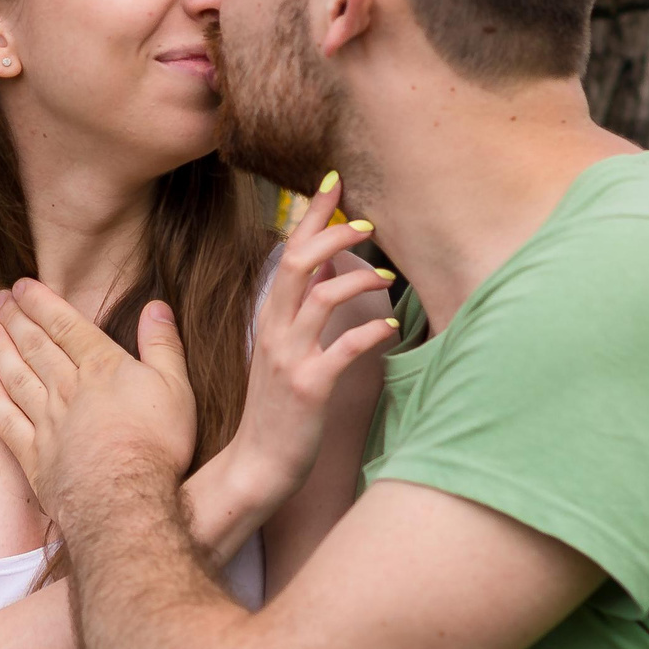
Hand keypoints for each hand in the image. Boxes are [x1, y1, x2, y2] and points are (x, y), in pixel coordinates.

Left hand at [0, 280, 194, 514]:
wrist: (123, 501)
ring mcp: (46, 422)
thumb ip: (163, 345)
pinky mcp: (34, 457)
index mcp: (101, 368)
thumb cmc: (156, 444)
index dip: (42, 304)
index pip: (66, 326)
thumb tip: (156, 307)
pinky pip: (6, 422)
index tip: (21, 287)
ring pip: (15, 378)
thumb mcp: (176, 387)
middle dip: (14, 320)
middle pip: (35, 347)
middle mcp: (67, 388)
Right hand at [229, 174, 399, 511]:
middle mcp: (276, 331)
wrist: (257, 464)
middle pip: (299, 262)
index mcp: (271, 318)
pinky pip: (344, 348)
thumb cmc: (277, 409)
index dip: (310, 216)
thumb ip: (299, 310)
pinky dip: (371, 332)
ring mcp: (291, 358)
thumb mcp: (282, 351)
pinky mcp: (310, 387)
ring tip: (387, 276)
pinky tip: (391, 329)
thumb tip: (326, 269)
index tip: (332, 183)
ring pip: (321, 297)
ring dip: (358, 278)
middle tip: (366, 222)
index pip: (288, 252)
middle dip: (333, 232)